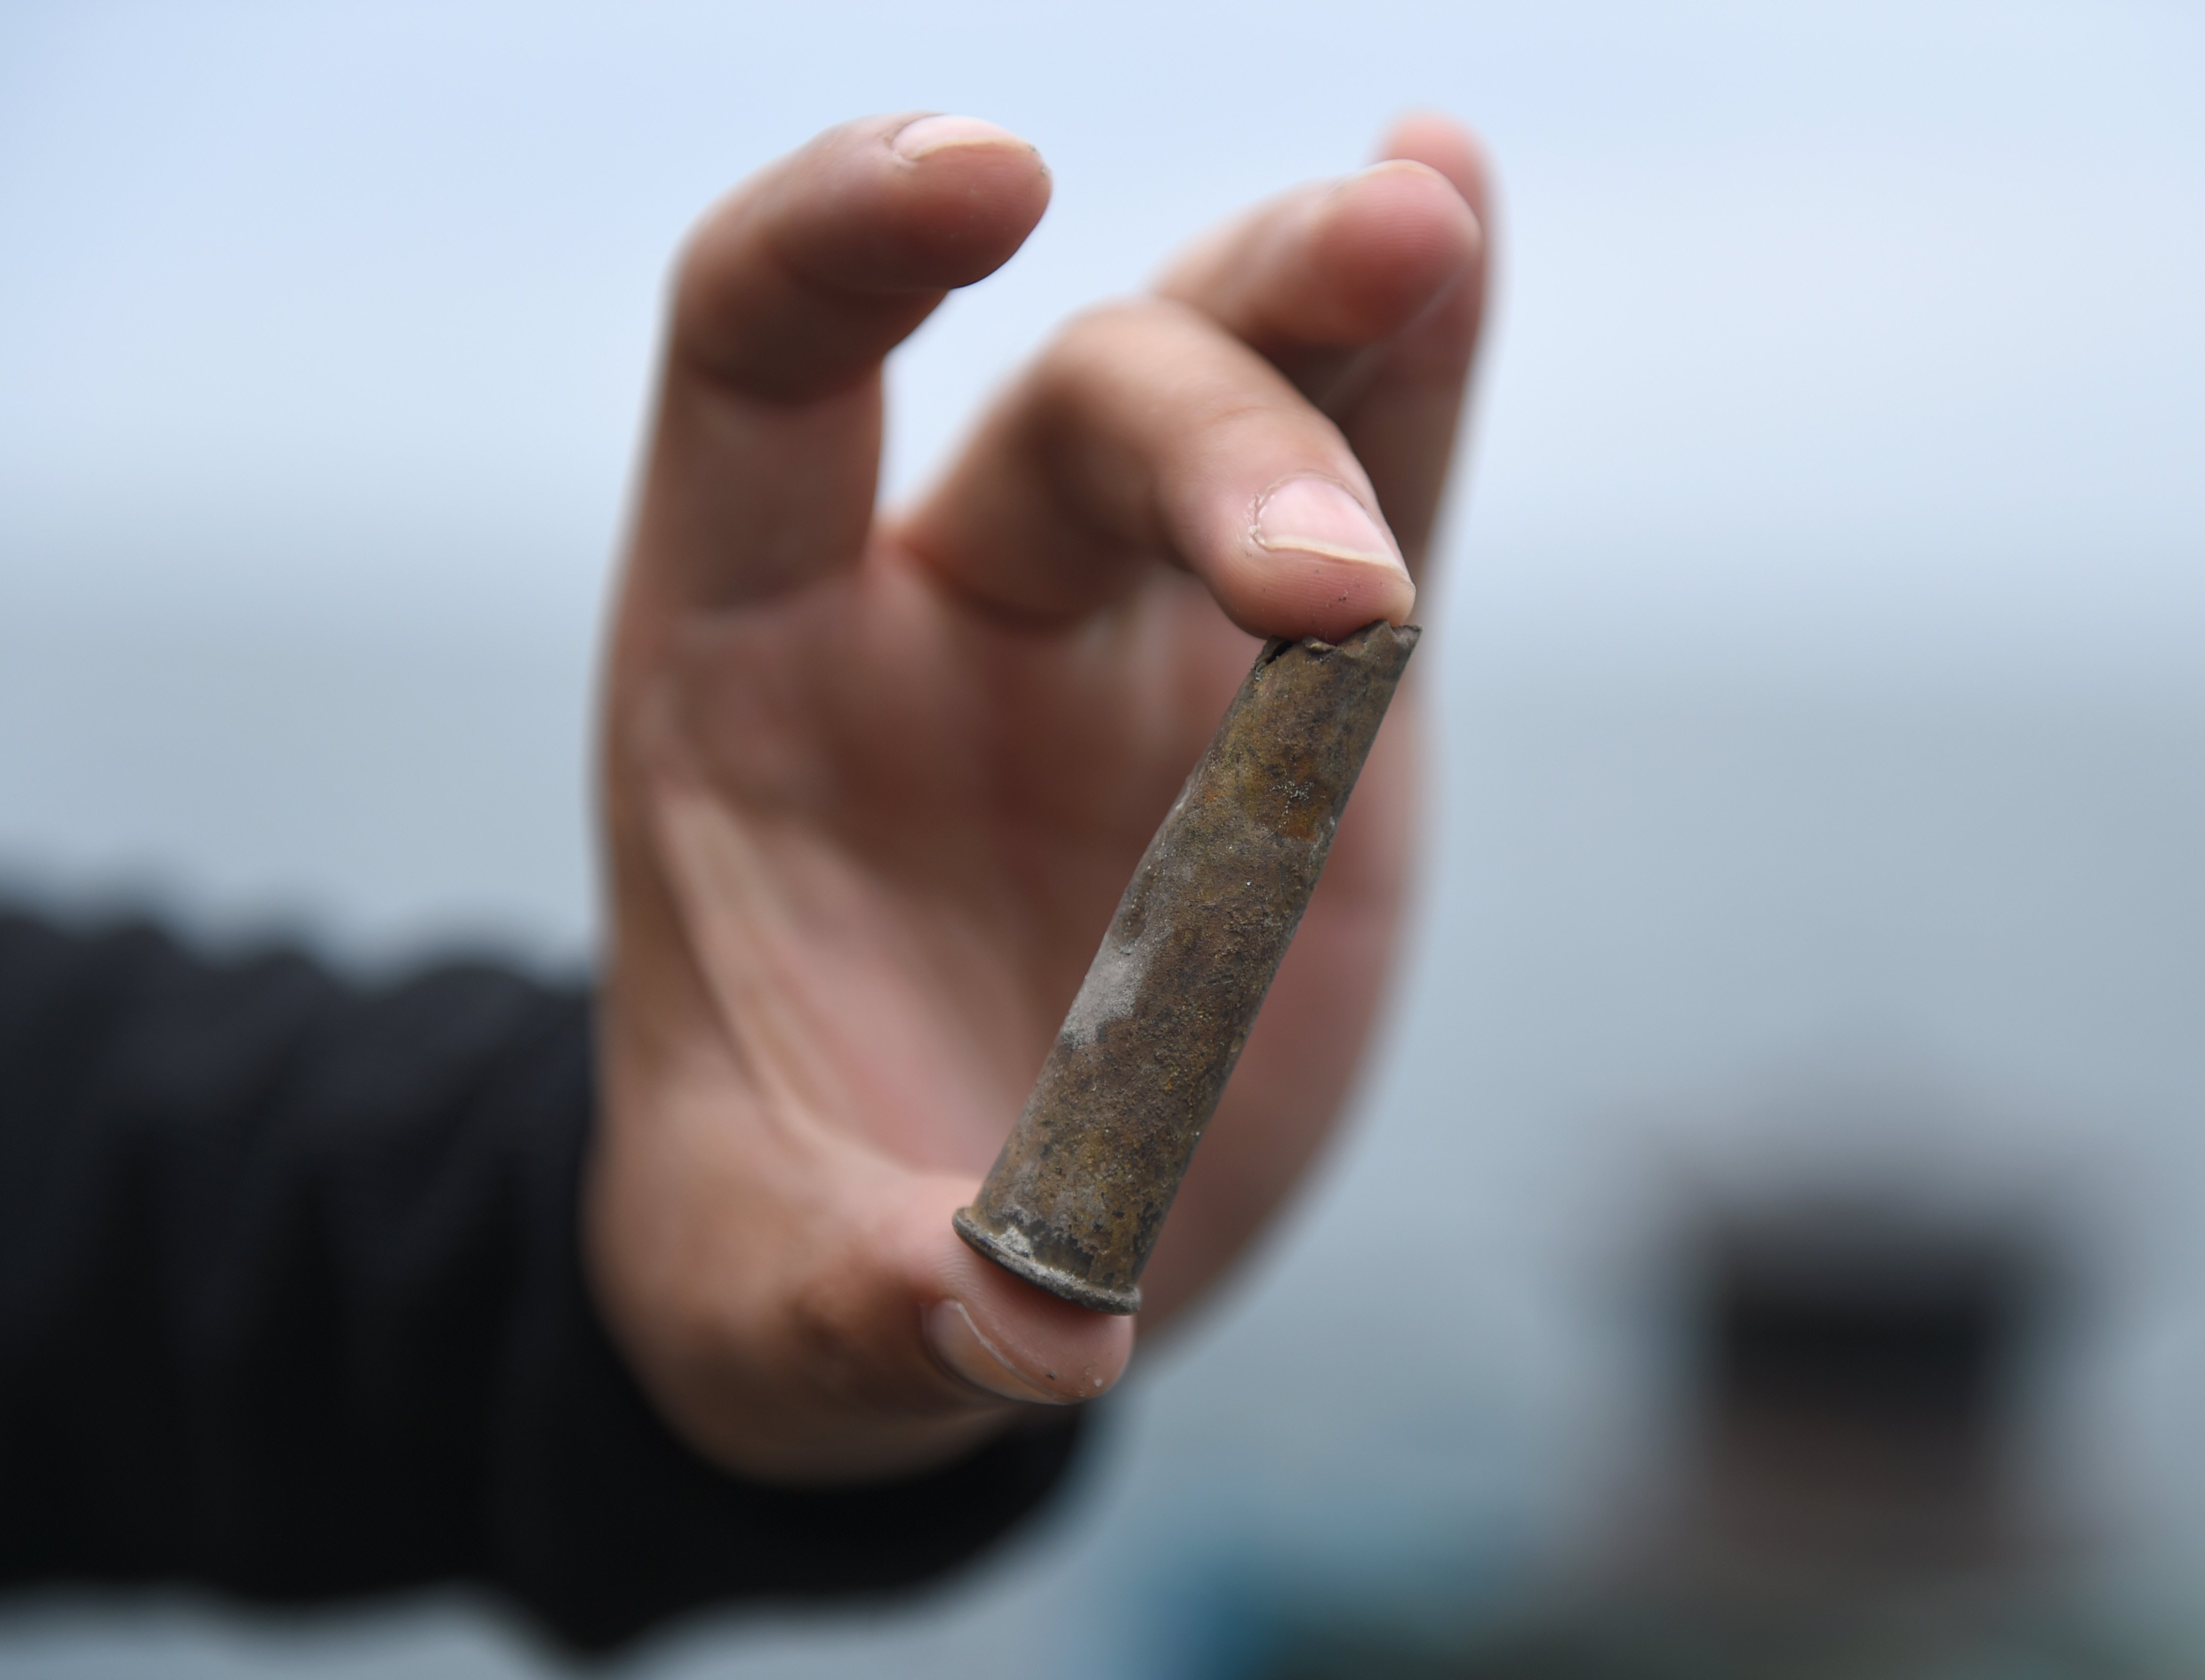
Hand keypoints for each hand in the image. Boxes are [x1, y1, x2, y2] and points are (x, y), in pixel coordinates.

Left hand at [587, 111, 1488, 1480]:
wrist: (937, 1259)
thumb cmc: (796, 1237)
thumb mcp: (783, 1303)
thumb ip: (871, 1300)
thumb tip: (1031, 1333)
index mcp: (753, 671)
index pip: (762, 360)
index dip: (843, 240)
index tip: (983, 173)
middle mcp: (949, 608)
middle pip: (1076, 413)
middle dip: (1214, 453)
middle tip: (1333, 602)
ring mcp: (1135, 638)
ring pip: (1236, 397)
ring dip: (1330, 313)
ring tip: (1422, 219)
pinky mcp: (1293, 715)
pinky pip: (1371, 502)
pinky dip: (1415, 376)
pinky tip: (1452, 212)